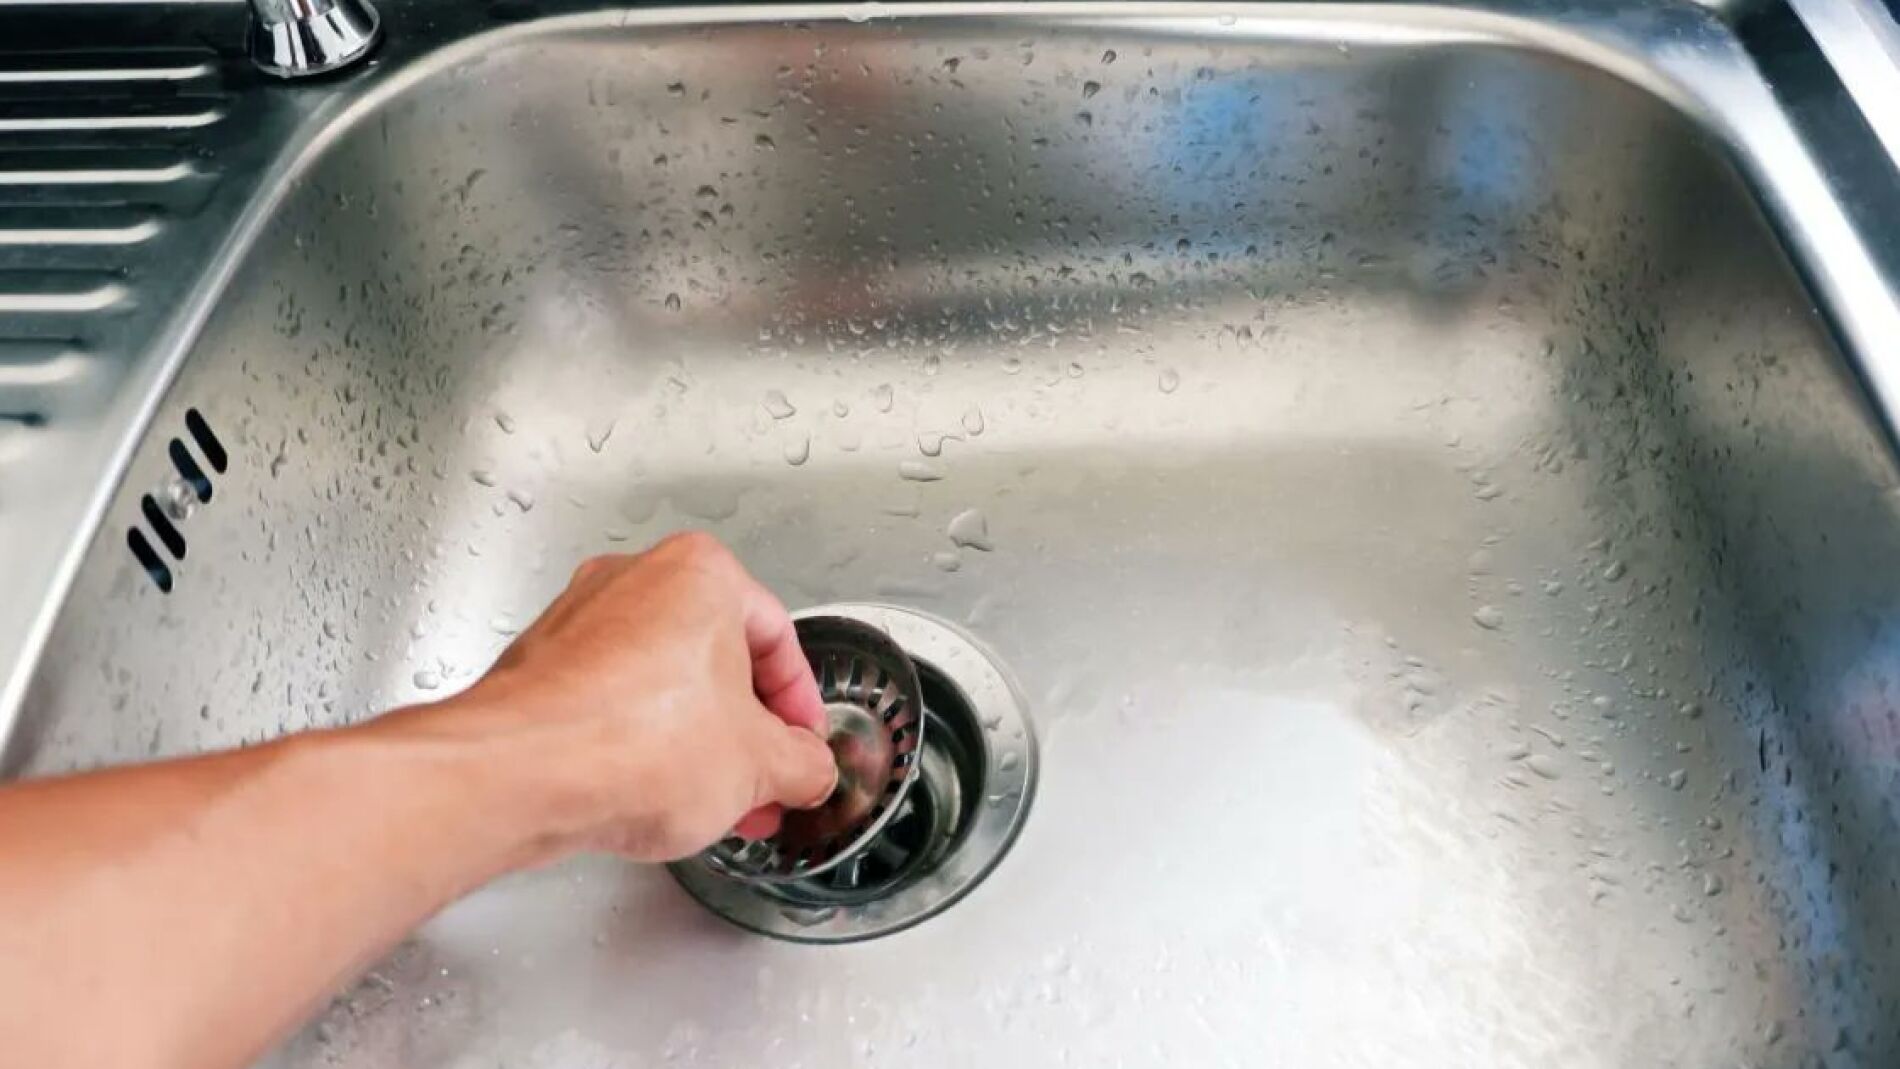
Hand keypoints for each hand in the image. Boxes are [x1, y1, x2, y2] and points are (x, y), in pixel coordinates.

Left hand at [434, 532, 836, 861]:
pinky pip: (609, 703)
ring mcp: (579, 620)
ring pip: (662, 684)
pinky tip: (646, 793)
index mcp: (702, 573)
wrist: (517, 776)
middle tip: (761, 782)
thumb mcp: (759, 766)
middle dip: (744, 733)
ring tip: (706, 800)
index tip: (803, 747)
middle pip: (717, 661)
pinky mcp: (539, 667)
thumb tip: (807, 769)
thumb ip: (802, 765)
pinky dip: (636, 744)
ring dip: (693, 742)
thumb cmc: (629, 742)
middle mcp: (635, 580)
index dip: (801, 708)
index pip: (779, 640)